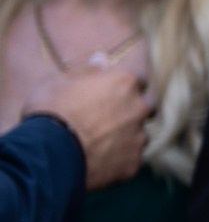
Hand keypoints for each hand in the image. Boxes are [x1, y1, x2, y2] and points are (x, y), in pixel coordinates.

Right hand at [23, 65, 149, 189]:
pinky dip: (117, 158)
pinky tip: (96, 159)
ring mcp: (139, 137)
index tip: (110, 92)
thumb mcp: (58, 81)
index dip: (123, 86)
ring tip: (97, 141)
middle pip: (145, 106)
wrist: (49, 152)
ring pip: (139, 134)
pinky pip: (129, 158)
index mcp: (125, 83)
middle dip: (131, 109)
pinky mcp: (134, 163)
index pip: (138, 79)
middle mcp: (139, 108)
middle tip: (105, 117)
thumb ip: (85, 69)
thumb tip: (102, 58)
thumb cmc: (50, 111)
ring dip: (125, 135)